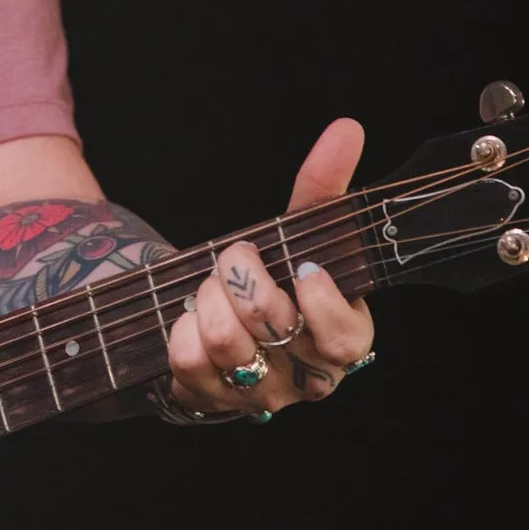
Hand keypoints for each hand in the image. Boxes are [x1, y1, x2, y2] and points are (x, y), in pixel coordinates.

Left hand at [165, 118, 375, 415]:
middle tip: (234, 258)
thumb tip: (347, 129)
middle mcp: (305, 376)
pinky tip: (190, 315)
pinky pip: (188, 359)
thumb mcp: (299, 234)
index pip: (345, 339)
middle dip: (242, 274)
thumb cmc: (276, 277)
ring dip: (207, 296)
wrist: (222, 322)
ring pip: (227, 341)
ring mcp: (257, 394)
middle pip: (272, 325)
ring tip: (209, 284)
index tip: (301, 267)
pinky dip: (181, 325)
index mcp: (343, 338)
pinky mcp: (210, 400)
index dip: (320, 303)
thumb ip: (323, 187)